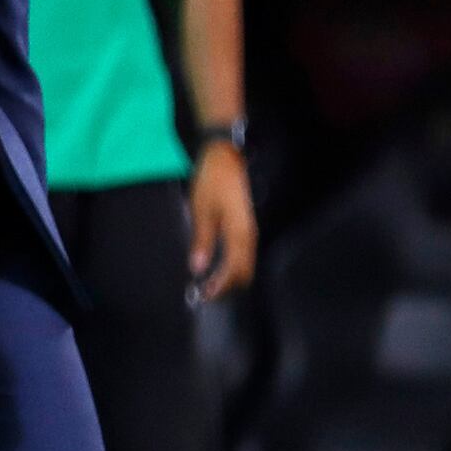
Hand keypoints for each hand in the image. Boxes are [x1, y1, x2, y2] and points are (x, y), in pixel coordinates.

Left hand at [188, 141, 257, 300]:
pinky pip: (245, 253)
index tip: (203, 296)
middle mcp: (250, 235)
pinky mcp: (248, 225)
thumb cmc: (213, 179)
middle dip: (228, 287)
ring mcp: (252, 230)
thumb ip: (202, 239)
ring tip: (211, 284)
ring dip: (231, 278)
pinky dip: (234, 265)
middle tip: (206, 294)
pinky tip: (220, 267)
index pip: (234, 270)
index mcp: (240, 233)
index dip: (220, 287)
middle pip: (245, 271)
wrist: (228, 155)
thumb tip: (198, 268)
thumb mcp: (202, 208)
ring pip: (247, 263)